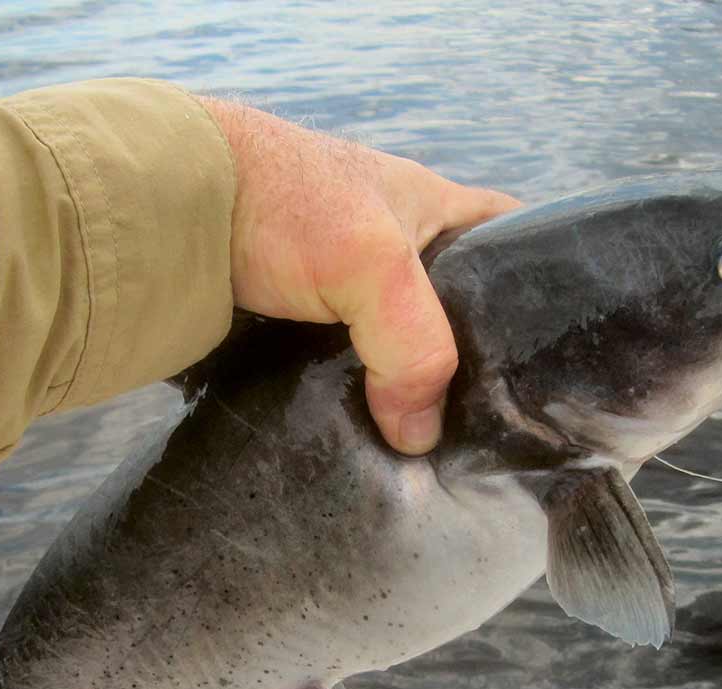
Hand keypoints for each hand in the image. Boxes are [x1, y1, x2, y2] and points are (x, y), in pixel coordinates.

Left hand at [195, 97, 519, 454]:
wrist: (168, 206)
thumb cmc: (283, 204)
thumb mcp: (375, 266)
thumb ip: (415, 348)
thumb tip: (419, 436)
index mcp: (430, 207)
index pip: (511, 236)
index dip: (538, 280)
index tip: (553, 348)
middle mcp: (391, 247)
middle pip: (451, 310)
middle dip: (465, 362)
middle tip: (486, 426)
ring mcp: (338, 290)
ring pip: (391, 351)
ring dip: (400, 392)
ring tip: (426, 450)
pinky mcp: (292, 327)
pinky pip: (336, 372)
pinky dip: (346, 401)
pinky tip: (358, 439)